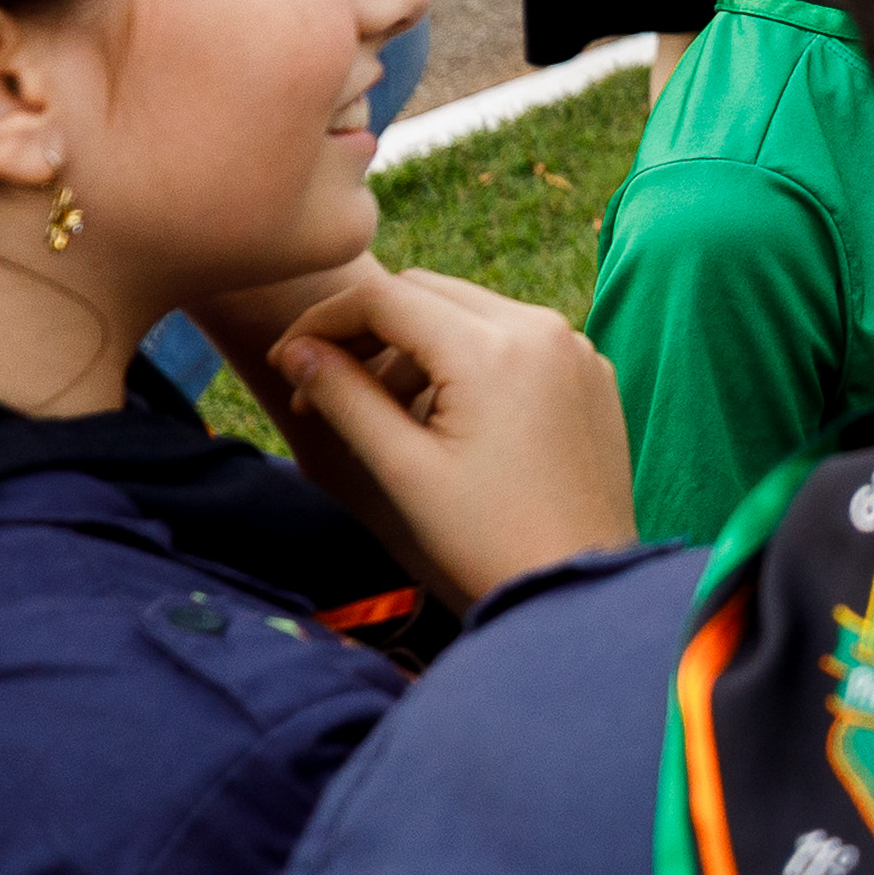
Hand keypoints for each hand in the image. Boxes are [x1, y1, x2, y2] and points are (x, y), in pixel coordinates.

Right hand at [241, 263, 633, 610]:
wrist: (577, 581)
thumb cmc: (486, 536)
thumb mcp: (402, 466)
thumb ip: (343, 396)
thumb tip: (295, 350)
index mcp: (495, 347)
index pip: (386, 297)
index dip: (322, 321)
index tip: (285, 362)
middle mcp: (544, 329)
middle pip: (429, 292)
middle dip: (365, 330)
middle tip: (320, 387)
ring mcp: (575, 348)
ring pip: (471, 313)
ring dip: (414, 347)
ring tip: (377, 414)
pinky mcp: (589, 374)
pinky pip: (514, 341)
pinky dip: (466, 359)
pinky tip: (439, 415)